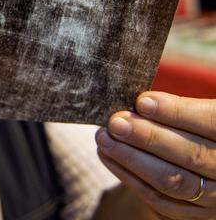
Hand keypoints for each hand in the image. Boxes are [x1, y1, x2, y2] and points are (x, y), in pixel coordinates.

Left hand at [95, 91, 215, 219]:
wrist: (207, 162)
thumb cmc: (199, 128)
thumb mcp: (203, 110)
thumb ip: (184, 105)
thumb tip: (143, 101)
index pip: (212, 122)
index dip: (177, 113)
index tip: (143, 102)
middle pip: (192, 156)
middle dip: (148, 138)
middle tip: (116, 123)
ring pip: (173, 182)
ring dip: (132, 159)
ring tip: (104, 138)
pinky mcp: (197, 215)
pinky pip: (161, 202)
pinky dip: (130, 179)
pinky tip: (108, 157)